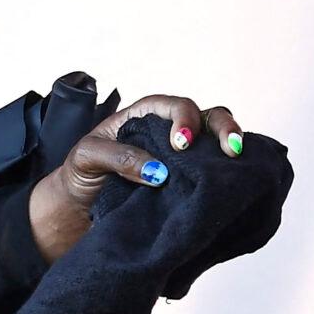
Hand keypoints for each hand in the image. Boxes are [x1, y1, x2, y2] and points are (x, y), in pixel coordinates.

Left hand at [28, 93, 244, 262]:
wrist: (78, 208)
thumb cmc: (81, 173)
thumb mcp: (87, 157)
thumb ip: (118, 157)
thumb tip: (157, 172)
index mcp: (143, 116)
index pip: (173, 106)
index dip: (184, 118)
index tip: (182, 144)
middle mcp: (168, 132)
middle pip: (206, 117)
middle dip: (223, 127)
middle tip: (228, 149)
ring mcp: (181, 157)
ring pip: (216, 143)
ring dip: (231, 148)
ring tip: (236, 162)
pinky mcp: (187, 181)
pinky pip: (213, 172)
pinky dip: (226, 174)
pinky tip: (232, 183)